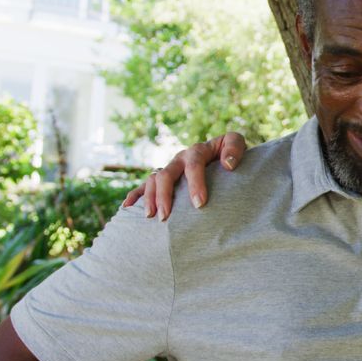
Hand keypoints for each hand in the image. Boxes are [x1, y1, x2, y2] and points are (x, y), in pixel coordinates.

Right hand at [121, 132, 246, 219]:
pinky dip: (134, 195)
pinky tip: (126, 208)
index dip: (195, 183)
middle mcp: (179, 159)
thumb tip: (228, 165)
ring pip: (153, 180)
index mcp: (196, 151)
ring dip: (149, 198)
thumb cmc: (230, 153)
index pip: (193, 165)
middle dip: (165, 196)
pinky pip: (144, 185)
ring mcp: (169, 168)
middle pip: (166, 174)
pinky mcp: (162, 178)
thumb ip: (234, 148)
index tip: (199, 204)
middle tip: (166, 217)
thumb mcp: (235, 143)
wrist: (223, 155)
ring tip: (151, 216)